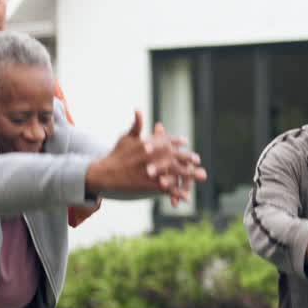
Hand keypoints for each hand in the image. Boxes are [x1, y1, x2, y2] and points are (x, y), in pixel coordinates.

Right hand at [85, 111, 206, 201]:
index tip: (185, 141)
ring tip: (203, 176)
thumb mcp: (126, 137)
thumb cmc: (116, 154)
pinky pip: (166, 189)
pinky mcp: (148, 185)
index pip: (164, 140)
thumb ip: (136, 125)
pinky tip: (188, 197)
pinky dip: (177, 193)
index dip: (175, 140)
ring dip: (189, 175)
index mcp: (146, 144)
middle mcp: (150, 156)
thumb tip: (138, 109)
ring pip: (173, 172)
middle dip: (186, 157)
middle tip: (197, 159)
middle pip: (173, 155)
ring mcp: (150, 171)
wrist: (104, 173)